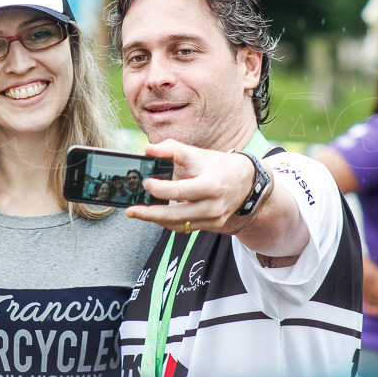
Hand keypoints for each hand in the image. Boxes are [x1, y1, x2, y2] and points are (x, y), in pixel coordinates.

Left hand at [126, 140, 256, 234]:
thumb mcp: (197, 153)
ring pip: (179, 225)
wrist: (245, 181)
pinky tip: (155, 216)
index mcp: (211, 185)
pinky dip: (169, 222)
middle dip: (151, 214)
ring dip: (157, 220)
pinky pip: (186, 227)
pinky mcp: (211, 225)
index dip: (160, 189)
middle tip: (132, 210)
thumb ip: (171, 149)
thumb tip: (148, 149)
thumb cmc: (218, 166)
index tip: (146, 183)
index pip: (180, 191)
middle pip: (177, 215)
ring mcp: (214, 218)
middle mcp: (214, 206)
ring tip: (139, 213)